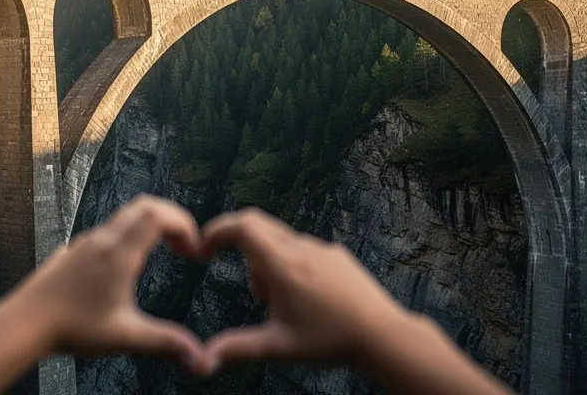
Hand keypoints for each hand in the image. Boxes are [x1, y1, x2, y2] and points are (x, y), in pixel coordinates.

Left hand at [1, 195, 209, 371]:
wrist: (24, 324)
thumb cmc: (70, 328)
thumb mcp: (125, 336)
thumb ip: (165, 343)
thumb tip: (200, 359)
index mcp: (118, 253)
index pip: (158, 214)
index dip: (184, 224)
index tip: (195, 249)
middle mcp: (102, 240)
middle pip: (144, 206)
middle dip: (172, 220)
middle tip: (186, 245)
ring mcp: (85, 243)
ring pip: (125, 216)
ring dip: (151, 226)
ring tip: (165, 251)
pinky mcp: (73, 252)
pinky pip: (108, 231)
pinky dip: (130, 235)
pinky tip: (128, 266)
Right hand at [199, 207, 410, 369]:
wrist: (382, 336)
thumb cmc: (332, 341)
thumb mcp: (279, 346)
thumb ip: (238, 348)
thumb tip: (203, 360)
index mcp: (283, 266)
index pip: (243, 226)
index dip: (218, 230)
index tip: (204, 247)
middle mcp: (302, 248)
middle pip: (258, 226)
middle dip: (242, 251)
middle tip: (257, 293)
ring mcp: (322, 248)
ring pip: (280, 241)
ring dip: (269, 264)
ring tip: (285, 305)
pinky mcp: (337, 254)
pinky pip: (302, 248)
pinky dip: (290, 264)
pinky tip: (306, 298)